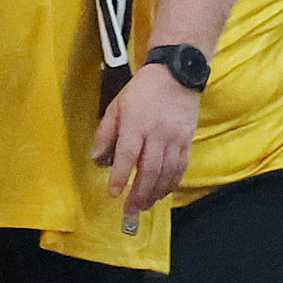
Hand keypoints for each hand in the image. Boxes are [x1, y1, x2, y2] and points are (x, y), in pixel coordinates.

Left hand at [92, 62, 205, 210]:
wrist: (176, 74)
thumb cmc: (143, 90)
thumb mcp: (117, 105)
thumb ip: (105, 131)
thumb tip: (95, 156)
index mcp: (135, 124)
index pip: (127, 155)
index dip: (120, 176)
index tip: (114, 192)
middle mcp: (156, 134)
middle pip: (149, 169)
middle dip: (139, 192)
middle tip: (130, 208)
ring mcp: (174, 138)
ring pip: (166, 172)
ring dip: (156, 192)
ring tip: (146, 204)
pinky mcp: (187, 140)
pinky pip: (181, 167)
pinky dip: (173, 182)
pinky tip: (164, 191)